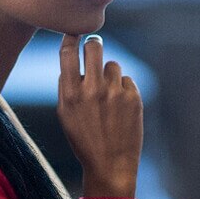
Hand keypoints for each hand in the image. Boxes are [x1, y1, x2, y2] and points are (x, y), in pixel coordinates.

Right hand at [58, 34, 142, 197]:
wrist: (110, 165)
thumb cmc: (84, 139)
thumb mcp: (65, 115)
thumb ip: (66, 86)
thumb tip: (70, 60)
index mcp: (71, 94)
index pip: (68, 52)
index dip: (71, 38)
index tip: (74, 33)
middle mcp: (93, 89)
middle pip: (94, 47)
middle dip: (93, 44)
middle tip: (94, 45)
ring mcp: (115, 92)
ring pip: (112, 65)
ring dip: (109, 75)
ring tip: (107, 96)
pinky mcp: (134, 97)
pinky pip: (126, 80)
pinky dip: (123, 89)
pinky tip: (119, 108)